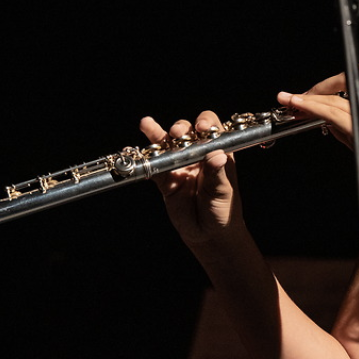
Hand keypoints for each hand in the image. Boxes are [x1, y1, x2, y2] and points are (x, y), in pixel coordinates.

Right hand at [139, 112, 245, 251]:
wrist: (208, 234)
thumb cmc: (223, 210)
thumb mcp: (223, 192)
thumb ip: (217, 174)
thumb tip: (218, 156)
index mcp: (217, 153)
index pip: (212, 129)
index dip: (206, 123)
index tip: (201, 128)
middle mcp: (198, 155)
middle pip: (187, 132)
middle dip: (181, 128)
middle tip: (178, 133)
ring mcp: (180, 165)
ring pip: (168, 144)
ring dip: (158, 133)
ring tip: (148, 125)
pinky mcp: (165, 179)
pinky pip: (154, 164)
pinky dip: (146, 155)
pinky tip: (135, 143)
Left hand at [276, 63, 358, 211]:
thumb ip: (352, 133)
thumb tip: (330, 125)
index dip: (338, 81)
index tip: (319, 92)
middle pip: (352, 77)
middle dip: (322, 84)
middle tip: (301, 97)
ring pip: (337, 95)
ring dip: (309, 95)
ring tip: (289, 100)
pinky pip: (332, 111)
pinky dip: (311, 105)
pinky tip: (297, 105)